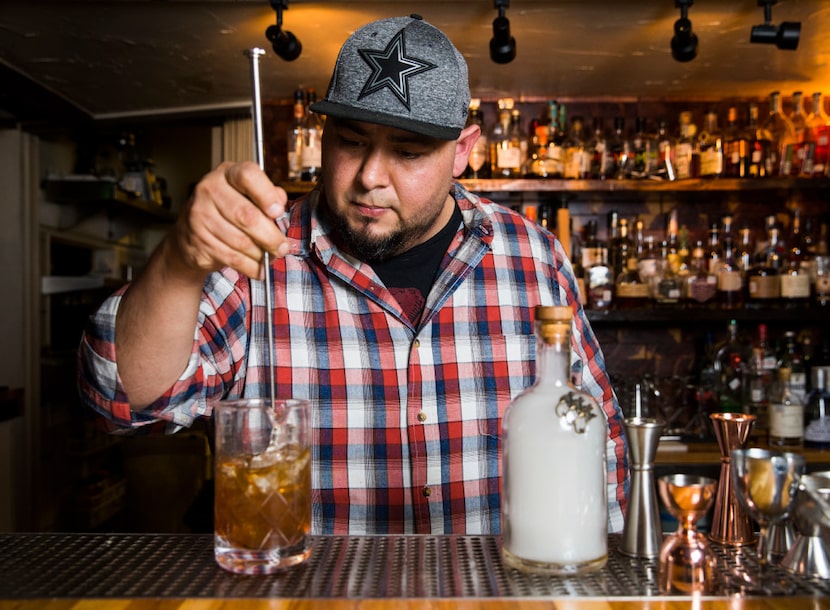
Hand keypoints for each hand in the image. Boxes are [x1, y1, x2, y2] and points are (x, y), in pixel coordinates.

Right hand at [171, 161, 288, 278]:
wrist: (189, 232)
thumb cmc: (228, 210)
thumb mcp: (248, 194)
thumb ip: (268, 195)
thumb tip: (280, 202)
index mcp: (227, 174)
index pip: (248, 176)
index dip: (266, 195)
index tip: (278, 212)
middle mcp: (209, 190)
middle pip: (247, 216)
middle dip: (271, 236)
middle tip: (283, 247)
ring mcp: (200, 216)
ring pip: (241, 241)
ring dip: (261, 254)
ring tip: (270, 257)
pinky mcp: (198, 241)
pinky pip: (232, 258)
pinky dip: (250, 267)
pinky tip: (258, 268)